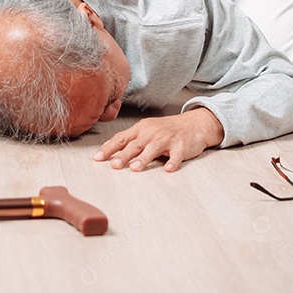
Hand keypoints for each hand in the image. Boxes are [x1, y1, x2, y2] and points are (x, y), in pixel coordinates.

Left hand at [93, 108, 224, 171]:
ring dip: (144, 159)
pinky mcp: (182, 146)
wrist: (194, 123)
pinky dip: (173, 162)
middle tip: (113, 165)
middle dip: (123, 155)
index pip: (121, 138)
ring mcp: (167, 138)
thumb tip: (109, 150)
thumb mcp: (147, 130)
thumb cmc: (167, 129)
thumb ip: (131, 139)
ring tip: (135, 169)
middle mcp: (152, 132)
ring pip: (153, 148)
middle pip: (135, 144)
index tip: (97, 158)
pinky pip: (177, 155)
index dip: (109, 148)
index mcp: (141, 129)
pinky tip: (168, 169)